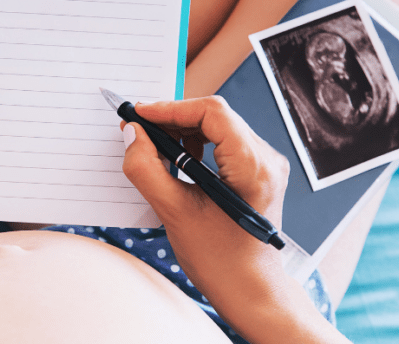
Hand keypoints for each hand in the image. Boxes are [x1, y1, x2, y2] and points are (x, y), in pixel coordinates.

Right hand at [121, 96, 289, 333]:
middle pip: (215, 116)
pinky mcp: (257, 170)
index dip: (171, 108)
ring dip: (182, 130)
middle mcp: (266, 158)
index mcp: (254, 166)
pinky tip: (176, 157)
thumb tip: (133, 134)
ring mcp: (264, 163)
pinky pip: (223, 141)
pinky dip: (196, 142)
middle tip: (138, 129)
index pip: (212, 113)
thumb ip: (147, 169)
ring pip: (218, 126)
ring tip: (154, 145)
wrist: (250, 290)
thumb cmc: (220, 260)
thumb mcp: (174, 212)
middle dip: (173, 119)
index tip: (140, 114)